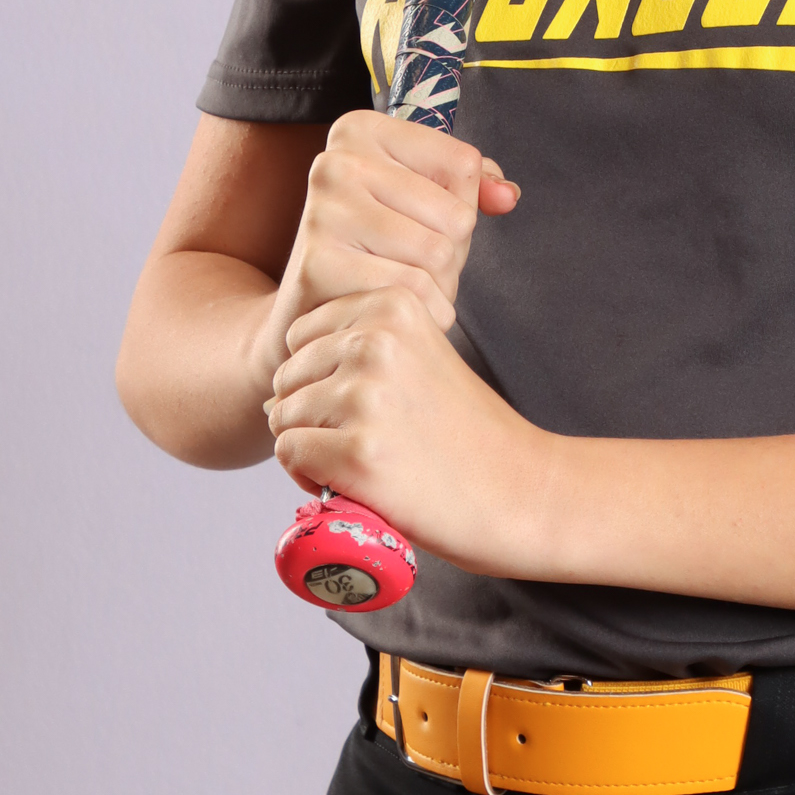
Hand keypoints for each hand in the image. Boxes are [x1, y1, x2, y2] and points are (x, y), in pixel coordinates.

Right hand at [248, 112, 518, 396]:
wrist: (314, 309)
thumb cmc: (380, 248)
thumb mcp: (428, 203)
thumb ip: (473, 187)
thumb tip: (507, 196)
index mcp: (360, 130)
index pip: (461, 162)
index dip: (460, 204)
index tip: (422, 218)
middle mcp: (334, 162)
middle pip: (455, 214)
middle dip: (451, 254)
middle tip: (413, 264)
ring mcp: (323, 212)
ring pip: (437, 254)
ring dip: (438, 286)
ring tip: (404, 285)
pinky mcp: (318, 264)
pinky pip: (410, 290)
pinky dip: (418, 311)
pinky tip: (390, 308)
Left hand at [266, 282, 557, 575]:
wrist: (521, 490)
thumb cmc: (468, 434)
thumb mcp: (422, 358)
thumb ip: (359, 351)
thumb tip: (272, 393)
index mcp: (394, 304)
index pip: (301, 334)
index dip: (321, 376)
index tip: (368, 402)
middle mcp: (376, 341)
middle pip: (286, 374)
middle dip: (310, 413)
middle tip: (367, 439)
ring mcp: (366, 395)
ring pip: (281, 415)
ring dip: (309, 446)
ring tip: (364, 461)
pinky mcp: (358, 452)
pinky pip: (289, 455)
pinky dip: (309, 476)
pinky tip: (357, 483)